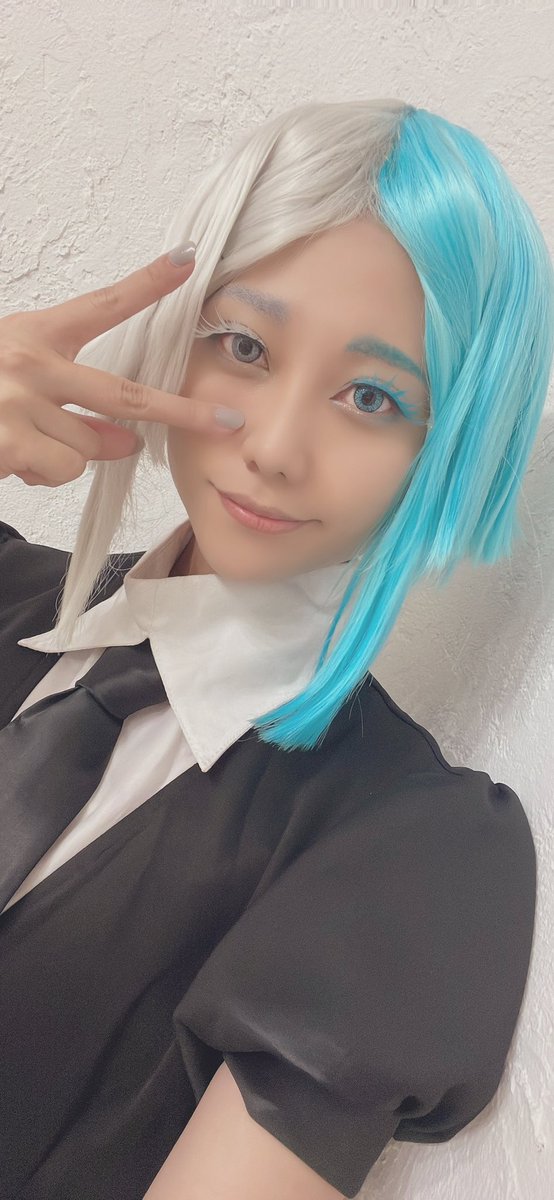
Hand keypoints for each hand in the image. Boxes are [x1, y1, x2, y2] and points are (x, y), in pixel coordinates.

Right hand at [0, 249, 242, 486]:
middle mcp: (31, 362)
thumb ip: (76, 407)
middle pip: (126, 394)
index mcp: (34, 334)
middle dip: (182, 411)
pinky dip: (45, 474)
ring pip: (90, 447)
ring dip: (69, 454)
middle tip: (224, 421)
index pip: (103, 305)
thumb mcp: (19, 382)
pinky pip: (62, 471)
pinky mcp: (11, 441)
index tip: (187, 258)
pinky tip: (13, 457)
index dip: (148, 284)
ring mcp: (21, 402)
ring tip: (25, 439)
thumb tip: (129, 440)